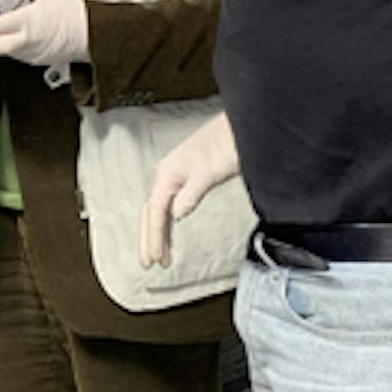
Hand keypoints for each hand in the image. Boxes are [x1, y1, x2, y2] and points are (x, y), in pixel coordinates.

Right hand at [141, 113, 238, 267]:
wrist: (241, 127)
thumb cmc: (227, 144)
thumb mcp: (210, 173)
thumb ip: (191, 194)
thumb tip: (176, 216)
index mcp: (167, 173)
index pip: (156, 213)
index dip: (155, 238)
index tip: (156, 259)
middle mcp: (166, 174)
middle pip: (151, 213)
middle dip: (150, 240)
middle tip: (150, 263)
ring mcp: (174, 176)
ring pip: (158, 211)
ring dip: (158, 235)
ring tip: (162, 257)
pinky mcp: (185, 178)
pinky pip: (169, 206)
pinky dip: (167, 224)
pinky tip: (170, 235)